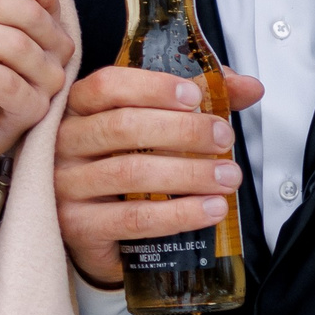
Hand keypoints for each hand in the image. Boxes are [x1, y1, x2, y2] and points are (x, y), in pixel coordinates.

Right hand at [53, 64, 263, 287]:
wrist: (93, 229)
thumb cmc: (124, 165)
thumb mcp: (152, 127)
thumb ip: (196, 102)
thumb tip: (249, 87)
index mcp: (79, 108)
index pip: (107, 85)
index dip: (152, 87)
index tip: (195, 96)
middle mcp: (65, 142)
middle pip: (123, 127)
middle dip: (183, 131)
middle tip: (223, 138)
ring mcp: (66, 184)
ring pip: (131, 172)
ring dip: (188, 174)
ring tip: (226, 177)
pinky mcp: (78, 226)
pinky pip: (133, 218)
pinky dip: (178, 214)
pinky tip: (210, 209)